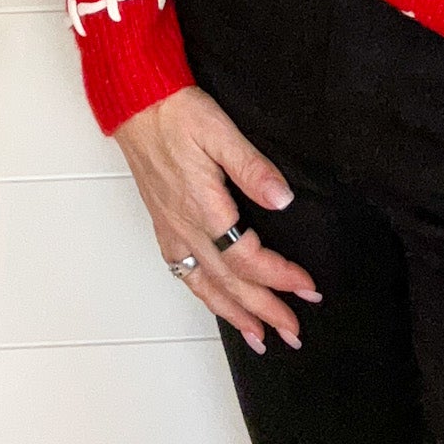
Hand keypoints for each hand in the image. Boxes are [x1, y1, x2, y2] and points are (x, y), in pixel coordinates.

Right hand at [113, 84, 321, 354]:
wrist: (136, 104)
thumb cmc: (176, 112)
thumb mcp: (220, 130)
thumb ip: (252, 167)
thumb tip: (283, 199)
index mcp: (203, 208)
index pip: (247, 258)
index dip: (279, 277)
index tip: (308, 287)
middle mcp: (185, 227)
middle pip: (229, 283)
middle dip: (264, 310)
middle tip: (294, 332)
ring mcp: (171, 230)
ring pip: (205, 286)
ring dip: (235, 315)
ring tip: (260, 339)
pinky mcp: (163, 224)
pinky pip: (185, 273)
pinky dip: (205, 296)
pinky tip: (216, 302)